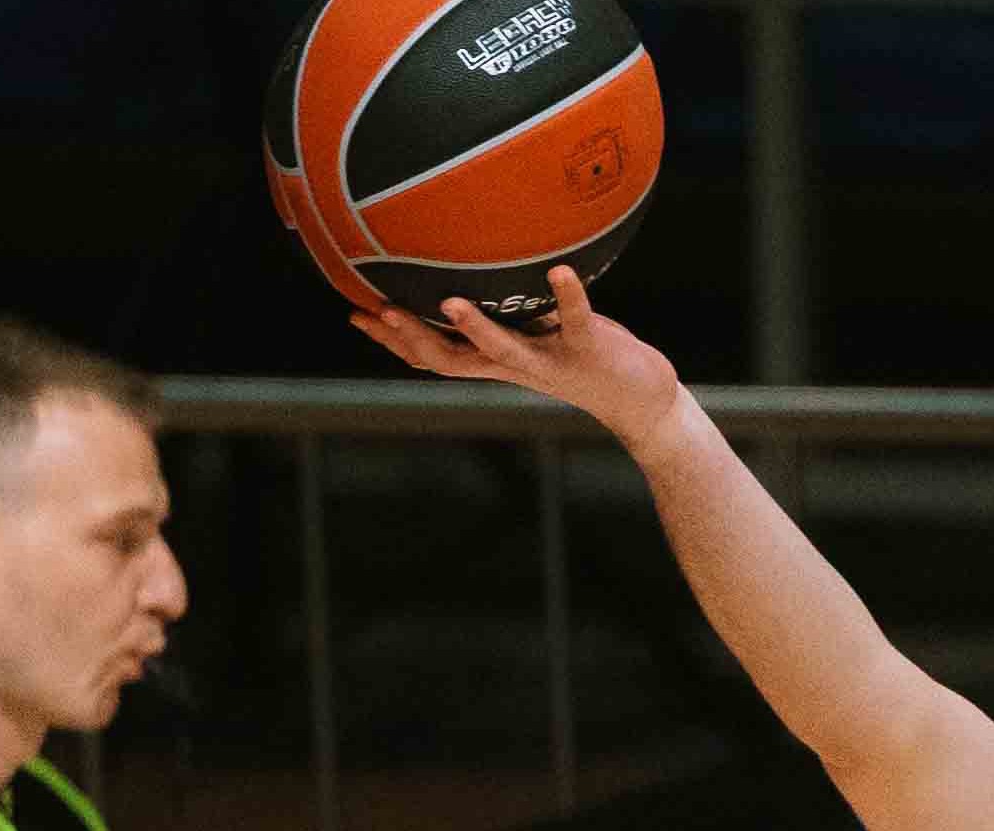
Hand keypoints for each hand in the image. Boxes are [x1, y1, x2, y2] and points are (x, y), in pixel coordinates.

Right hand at [348, 266, 685, 437]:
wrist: (639, 399)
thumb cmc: (582, 356)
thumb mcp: (535, 333)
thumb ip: (506, 311)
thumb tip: (473, 272)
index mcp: (498, 361)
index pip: (434, 356)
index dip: (393, 340)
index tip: (354, 314)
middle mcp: (517, 365)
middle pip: (453, 360)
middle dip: (413, 338)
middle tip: (378, 313)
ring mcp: (551, 359)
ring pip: (505, 349)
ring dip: (476, 328)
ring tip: (449, 301)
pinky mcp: (589, 349)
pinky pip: (577, 319)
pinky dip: (568, 295)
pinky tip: (559, 269)